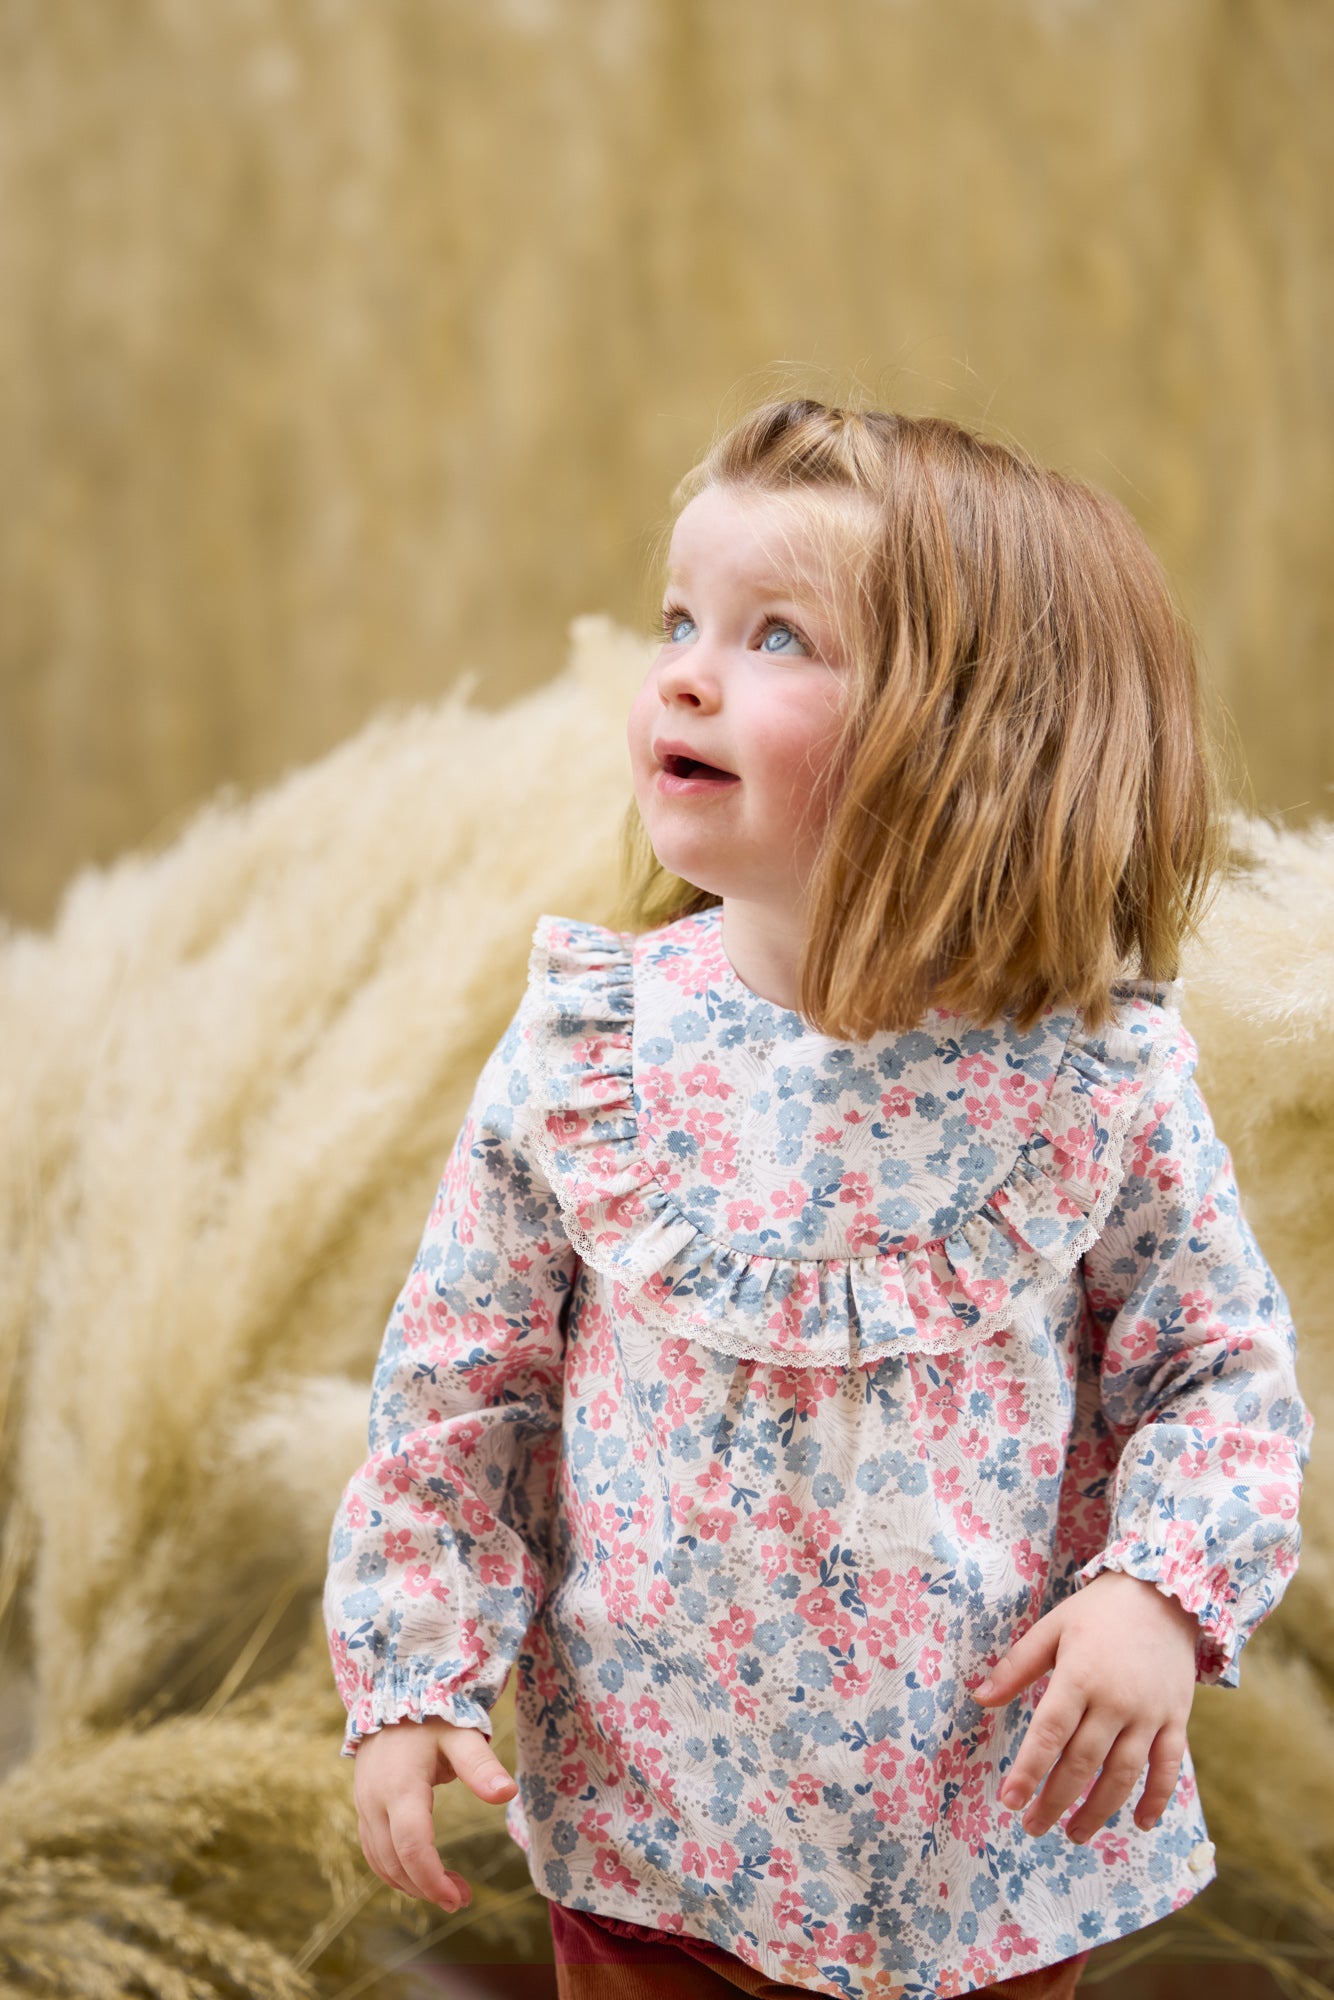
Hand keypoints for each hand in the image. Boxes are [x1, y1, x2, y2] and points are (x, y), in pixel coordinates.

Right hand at [352, 1716, 518, 1909]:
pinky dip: (394, 1870)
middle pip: (394, 1862)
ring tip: (448, 1891)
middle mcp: (375, 1801)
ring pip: (380, 1861)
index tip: (457, 1897)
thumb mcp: (462, 1734)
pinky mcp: (363, 1806)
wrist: (393, 1693)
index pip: (412, 1845)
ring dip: (410, 1884)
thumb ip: (481, 1766)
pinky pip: (373, 1850)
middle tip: (461, 1898)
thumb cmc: (433, 1715)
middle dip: (426, 1888)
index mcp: (400, 1786)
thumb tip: (508, 1795)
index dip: (432, 1878)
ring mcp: (364, 1805)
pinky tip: (419, 1875)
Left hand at [969, 1569, 1197, 1843]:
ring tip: (1074, 1835)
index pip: (1049, 1735)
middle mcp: (1116, 1701)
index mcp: (1079, 1676)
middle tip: (1033, 1827)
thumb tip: (980, 1699)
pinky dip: (1156, 1799)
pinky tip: (1139, 1824)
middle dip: (1056, 1801)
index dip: (1028, 1772)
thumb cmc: (1098, 1613)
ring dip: (1098, 1811)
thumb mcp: (1051, 1628)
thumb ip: (1016, 1667)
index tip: (1009, 1802)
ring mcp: (1150, 1714)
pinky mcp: (1176, 1719)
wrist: (1163, 1593)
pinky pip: (1168, 1768)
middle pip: (1083, 1763)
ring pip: (1123, 1775)